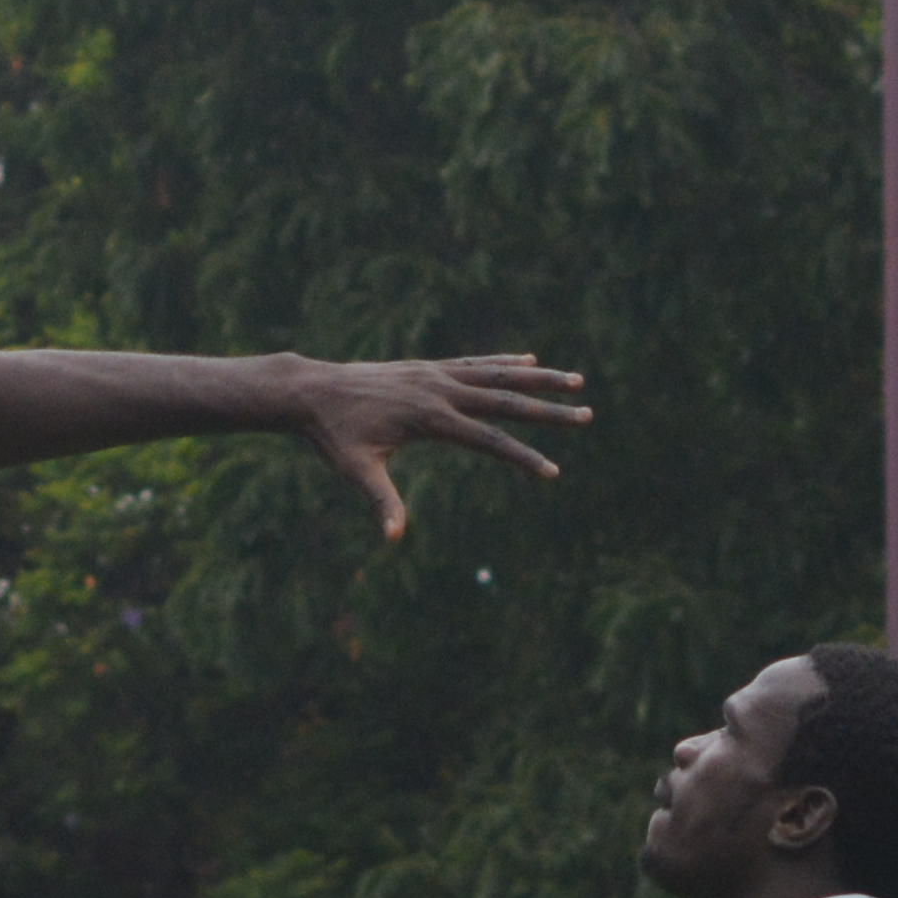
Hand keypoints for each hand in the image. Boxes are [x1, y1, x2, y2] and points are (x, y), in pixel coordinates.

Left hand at [282, 352, 593, 537]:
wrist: (311, 390)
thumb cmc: (333, 435)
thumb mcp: (356, 470)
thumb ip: (381, 501)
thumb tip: (394, 538)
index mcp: (429, 418)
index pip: (489, 440)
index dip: (522, 458)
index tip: (553, 473)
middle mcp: (439, 390)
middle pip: (506, 401)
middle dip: (549, 410)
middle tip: (587, 415)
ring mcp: (435, 375)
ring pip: (498, 375)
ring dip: (539, 379)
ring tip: (576, 380)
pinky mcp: (427, 368)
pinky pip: (474, 364)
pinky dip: (504, 362)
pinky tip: (528, 360)